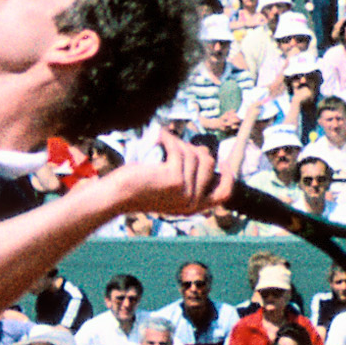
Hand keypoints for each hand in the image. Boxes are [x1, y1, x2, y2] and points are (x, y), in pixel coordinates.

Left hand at [108, 134, 224, 220]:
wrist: (117, 196)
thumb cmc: (140, 187)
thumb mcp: (169, 187)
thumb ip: (188, 176)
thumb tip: (205, 152)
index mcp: (193, 208)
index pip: (223, 194)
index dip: (228, 176)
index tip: (222, 160)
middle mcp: (192, 203)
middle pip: (209, 165)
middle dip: (195, 149)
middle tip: (177, 144)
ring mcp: (184, 191)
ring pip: (193, 155)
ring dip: (178, 143)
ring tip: (163, 142)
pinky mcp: (174, 179)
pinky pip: (179, 150)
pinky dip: (169, 139)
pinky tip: (159, 136)